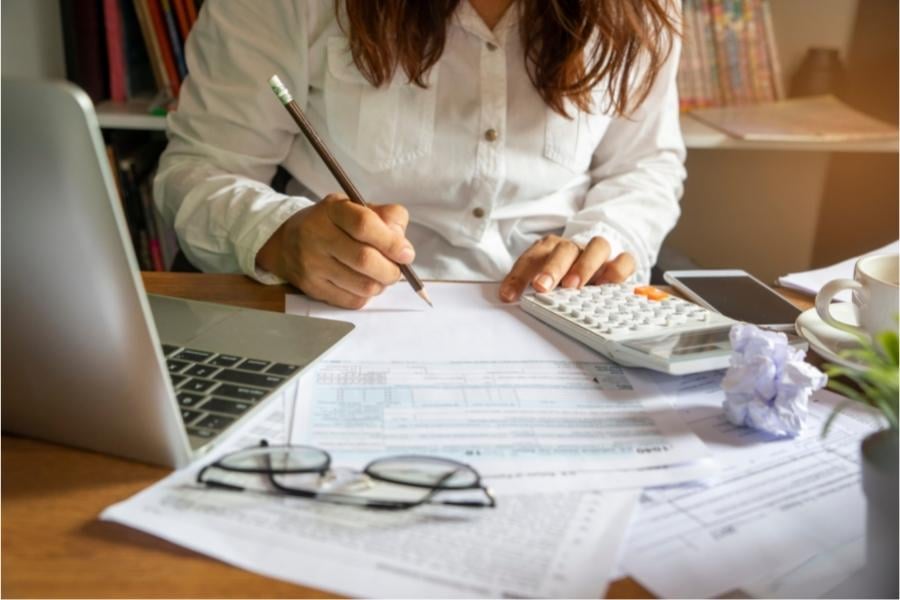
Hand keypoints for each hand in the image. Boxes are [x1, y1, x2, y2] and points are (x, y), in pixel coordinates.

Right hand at [256, 194, 413, 308]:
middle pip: (365, 260)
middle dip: (391, 270)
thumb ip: (386, 218)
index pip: (364, 225)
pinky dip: (366, 295)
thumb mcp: (356, 208)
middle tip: (397, 269)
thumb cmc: (332, 224)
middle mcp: (317, 236)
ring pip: (363, 285)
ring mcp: (312, 264)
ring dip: (381, 284)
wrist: (287, 243)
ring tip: (380, 276)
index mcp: (332, 210)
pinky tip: (362, 283)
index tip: (406, 254)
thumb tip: (404, 247)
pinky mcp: (312, 288)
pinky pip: (352, 301)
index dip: (391, 242)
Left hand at [499, 234, 634, 301]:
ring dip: (584, 265)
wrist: (594, 258)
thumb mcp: (540, 278)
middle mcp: (574, 248)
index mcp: (549, 248)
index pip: (531, 258)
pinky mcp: (620, 262)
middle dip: (552, 268)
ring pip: (597, 246)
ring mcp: (598, 253)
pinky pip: (625, 260)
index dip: (518, 276)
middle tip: (542, 286)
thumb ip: (526, 285)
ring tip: (574, 286)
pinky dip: (617, 270)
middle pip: (564, 249)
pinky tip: (606, 285)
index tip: (508, 296)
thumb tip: (507, 298)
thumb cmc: (562, 273)